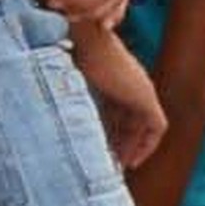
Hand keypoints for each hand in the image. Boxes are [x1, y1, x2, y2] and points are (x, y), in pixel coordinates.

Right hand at [75, 22, 165, 173]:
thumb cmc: (64, 53)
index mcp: (112, 78)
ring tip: (120, 168)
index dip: (110, 133)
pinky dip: (148, 144)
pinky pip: (156, 127)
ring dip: (134, 148)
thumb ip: (68, 100)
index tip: (99, 151)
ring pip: (143, 127)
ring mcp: (141, 89)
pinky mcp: (146, 97)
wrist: (80, 37)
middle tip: (110, 167)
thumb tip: (48, 120)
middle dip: (122, 145)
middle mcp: (130, 84)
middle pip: (131, 122)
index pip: (117, 112)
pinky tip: (134, 160)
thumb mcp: (66, 82)